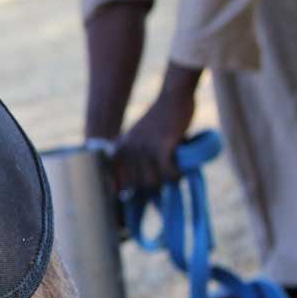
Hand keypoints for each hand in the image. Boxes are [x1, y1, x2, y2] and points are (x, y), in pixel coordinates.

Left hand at [112, 62, 200, 191]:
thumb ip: (139, 161)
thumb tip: (146, 194)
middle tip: (165, 180)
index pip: (116, 181)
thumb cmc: (162, 121)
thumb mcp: (143, 139)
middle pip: (138, 186)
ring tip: (174, 173)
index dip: (126, 194)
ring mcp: (143, 147)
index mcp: (121, 148)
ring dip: (166, 182)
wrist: (173, 97)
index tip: (133, 201)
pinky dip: (176, 175)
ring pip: (152, 182)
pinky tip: (181, 170)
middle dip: (154, 188)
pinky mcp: (161, 145)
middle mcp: (128, 148)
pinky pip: (168, 173)